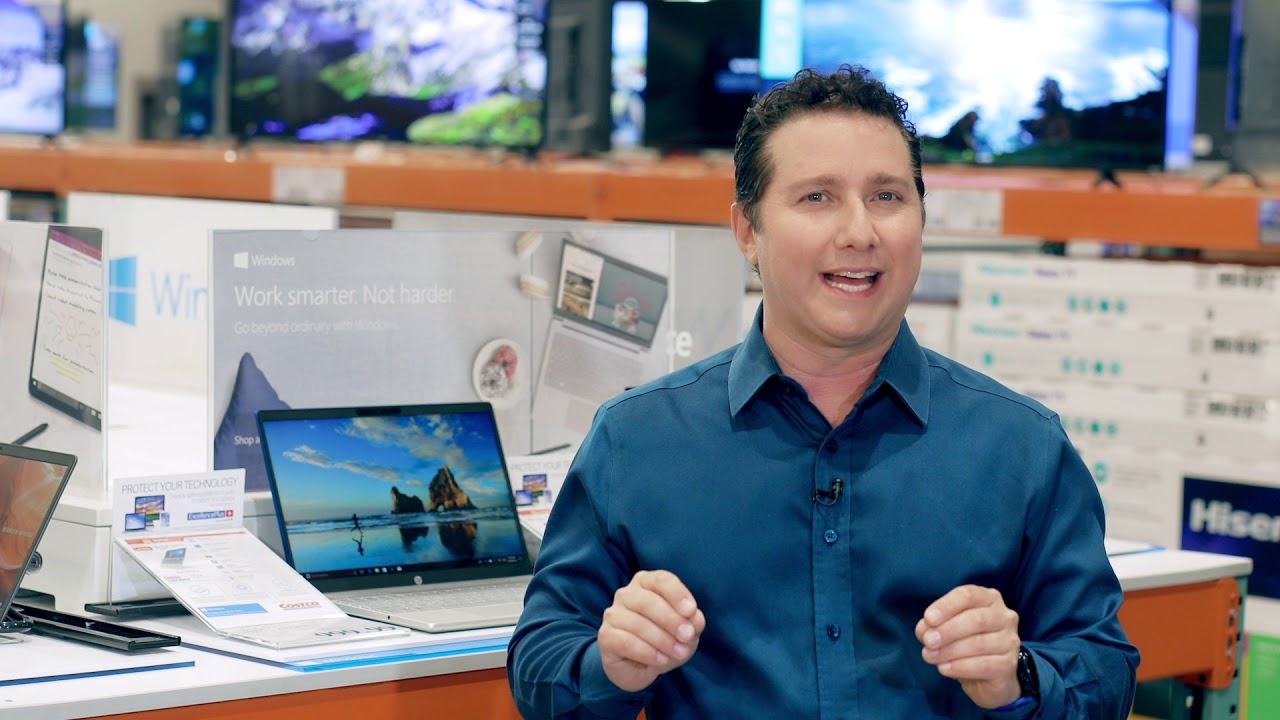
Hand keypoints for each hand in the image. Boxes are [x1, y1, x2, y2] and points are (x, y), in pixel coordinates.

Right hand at [598, 570, 705, 692]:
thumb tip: (694, 619)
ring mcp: (613, 614)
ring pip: (638, 624)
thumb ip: (693, 623)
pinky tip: (660, 661)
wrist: (639, 667)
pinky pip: (626, 642)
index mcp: (647, 584)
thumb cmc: (664, 641)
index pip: (661, 580)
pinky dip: (647, 652)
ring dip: (663, 640)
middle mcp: (626, 594)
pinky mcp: (605, 636)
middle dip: (671, 620)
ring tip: (678, 653)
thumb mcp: (686, 632)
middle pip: (648, 601)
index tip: (691, 611)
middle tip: (687, 636)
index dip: (677, 594)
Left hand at [915, 585, 1022, 708]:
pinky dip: (959, 667)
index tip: (928, 619)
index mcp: (988, 599)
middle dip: (947, 630)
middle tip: (928, 642)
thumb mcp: (944, 629)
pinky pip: (983, 665)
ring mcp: (1010, 640)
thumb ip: (932, 626)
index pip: (968, 595)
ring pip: (979, 643)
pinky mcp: (1010, 664)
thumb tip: (925, 631)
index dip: (946, 606)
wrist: (986, 676)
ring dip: (949, 651)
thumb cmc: (964, 643)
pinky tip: (944, 669)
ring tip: (930, 657)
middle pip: (975, 619)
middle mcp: (1004, 616)